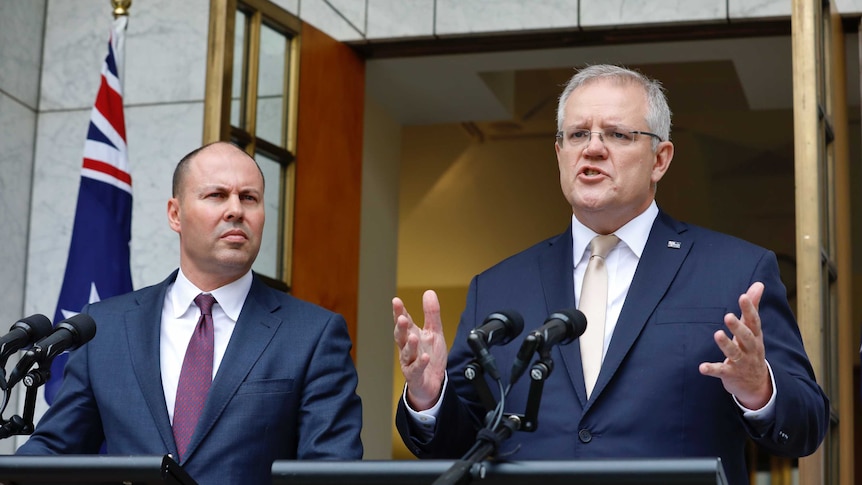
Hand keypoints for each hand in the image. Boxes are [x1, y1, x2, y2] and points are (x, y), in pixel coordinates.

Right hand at [393, 290, 447, 410]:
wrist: (432, 383)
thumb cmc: (430, 357)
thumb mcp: (434, 332)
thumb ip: (431, 314)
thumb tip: (429, 292)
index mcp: (411, 335)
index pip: (404, 322)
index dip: (399, 312)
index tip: (396, 301)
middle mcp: (407, 348)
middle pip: (401, 336)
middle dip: (400, 327)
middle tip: (401, 318)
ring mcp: (409, 362)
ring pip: (406, 353)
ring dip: (409, 345)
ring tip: (413, 337)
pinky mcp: (415, 376)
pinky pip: (416, 369)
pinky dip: (420, 363)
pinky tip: (425, 357)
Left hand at [698, 282, 772, 409]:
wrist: (757, 384)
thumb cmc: (751, 349)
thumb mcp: (754, 329)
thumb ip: (753, 306)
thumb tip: (758, 283)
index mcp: (755, 336)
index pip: (754, 321)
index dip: (749, 309)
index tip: (742, 296)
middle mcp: (750, 349)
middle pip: (746, 337)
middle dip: (738, 327)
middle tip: (728, 316)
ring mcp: (741, 363)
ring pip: (734, 353)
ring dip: (726, 344)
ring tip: (717, 334)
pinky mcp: (730, 374)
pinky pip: (721, 371)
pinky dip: (712, 369)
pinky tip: (701, 367)